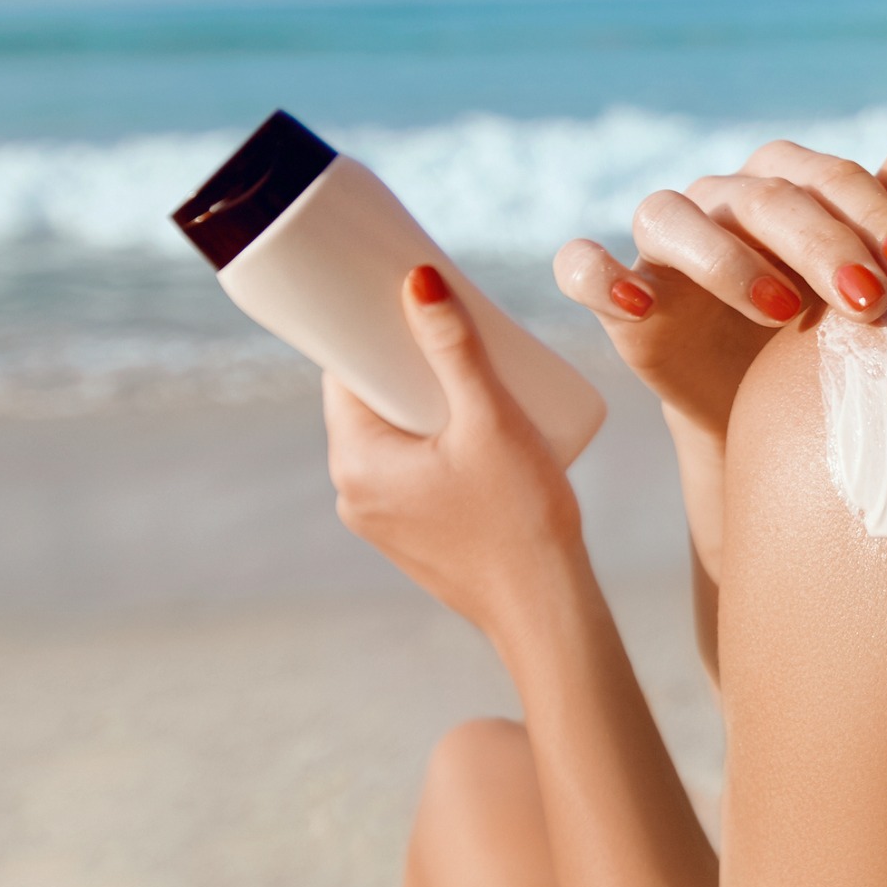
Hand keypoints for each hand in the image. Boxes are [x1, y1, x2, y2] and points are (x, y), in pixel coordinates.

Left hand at [324, 265, 580, 636]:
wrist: (544, 605)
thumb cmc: (519, 513)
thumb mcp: (490, 418)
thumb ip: (454, 348)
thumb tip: (418, 280)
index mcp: (356, 462)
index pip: (342, 375)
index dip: (368, 330)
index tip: (400, 298)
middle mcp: (353, 494)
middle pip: (368, 403)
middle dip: (404, 362)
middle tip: (450, 326)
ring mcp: (379, 521)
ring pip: (390, 438)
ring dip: (421, 402)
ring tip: (470, 370)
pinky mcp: (409, 536)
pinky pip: (407, 470)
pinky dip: (430, 441)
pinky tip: (470, 427)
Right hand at [552, 132, 886, 441]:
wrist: (763, 412)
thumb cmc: (825, 329)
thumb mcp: (869, 277)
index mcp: (782, 182)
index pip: (826, 176)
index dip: (874, 214)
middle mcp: (719, 199)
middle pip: (762, 196)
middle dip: (822, 245)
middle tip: (871, 302)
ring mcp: (663, 243)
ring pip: (671, 216)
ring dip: (727, 260)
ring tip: (783, 313)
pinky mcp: (619, 296)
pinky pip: (583, 269)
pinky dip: (599, 276)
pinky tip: (637, 305)